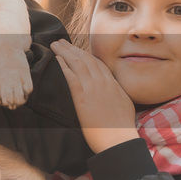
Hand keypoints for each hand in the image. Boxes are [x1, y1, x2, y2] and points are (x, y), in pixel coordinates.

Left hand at [50, 39, 138, 153]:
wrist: (118, 139)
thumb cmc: (122, 127)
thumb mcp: (125, 103)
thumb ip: (116, 92)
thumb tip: (113, 88)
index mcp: (113, 83)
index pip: (97, 63)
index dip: (85, 54)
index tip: (76, 48)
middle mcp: (103, 82)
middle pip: (85, 59)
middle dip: (72, 48)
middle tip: (61, 41)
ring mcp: (92, 88)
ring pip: (77, 63)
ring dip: (65, 52)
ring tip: (55, 44)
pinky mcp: (82, 97)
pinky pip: (71, 77)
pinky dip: (63, 66)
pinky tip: (56, 59)